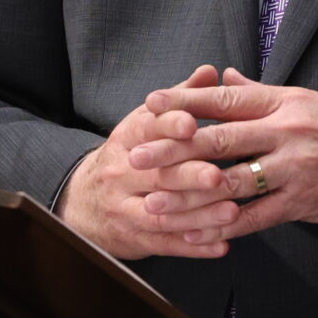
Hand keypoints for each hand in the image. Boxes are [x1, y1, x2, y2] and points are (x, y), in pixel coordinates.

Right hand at [57, 65, 243, 259]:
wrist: (85, 203)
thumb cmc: (129, 156)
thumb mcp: (145, 123)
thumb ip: (179, 99)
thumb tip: (210, 71)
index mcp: (126, 139)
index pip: (146, 130)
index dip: (169, 127)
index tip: (193, 124)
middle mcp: (121, 173)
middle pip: (156, 174)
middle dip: (188, 175)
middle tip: (218, 175)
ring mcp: (125, 208)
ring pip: (162, 213)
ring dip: (199, 215)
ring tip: (232, 212)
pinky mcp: (136, 238)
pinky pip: (166, 244)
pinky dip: (194, 247)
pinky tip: (221, 245)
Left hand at [130, 68, 317, 240]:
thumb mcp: (309, 101)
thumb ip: (261, 92)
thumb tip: (222, 75)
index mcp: (285, 101)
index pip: (225, 97)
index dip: (184, 101)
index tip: (149, 104)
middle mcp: (287, 129)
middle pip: (219, 137)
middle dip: (172, 148)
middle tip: (136, 155)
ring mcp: (295, 167)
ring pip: (230, 181)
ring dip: (188, 193)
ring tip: (155, 201)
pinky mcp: (305, 202)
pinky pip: (256, 217)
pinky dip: (225, 226)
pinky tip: (199, 233)